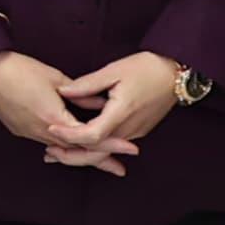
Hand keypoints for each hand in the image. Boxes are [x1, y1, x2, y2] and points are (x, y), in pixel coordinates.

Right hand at [0, 49, 115, 165]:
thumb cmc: (20, 69)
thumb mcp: (56, 78)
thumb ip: (81, 94)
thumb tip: (101, 103)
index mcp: (53, 118)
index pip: (89, 137)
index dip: (111, 144)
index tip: (130, 149)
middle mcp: (41, 131)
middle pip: (76, 152)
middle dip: (100, 160)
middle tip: (120, 169)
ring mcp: (28, 133)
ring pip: (61, 151)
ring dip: (81, 156)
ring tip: (101, 163)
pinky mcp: (19, 130)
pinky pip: (47, 144)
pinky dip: (63, 148)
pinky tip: (71, 151)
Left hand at [55, 50, 187, 160]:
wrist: (176, 74)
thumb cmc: (147, 68)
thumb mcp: (114, 70)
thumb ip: (87, 84)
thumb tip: (63, 92)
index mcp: (122, 112)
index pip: (92, 135)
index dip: (70, 135)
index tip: (51, 128)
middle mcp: (129, 128)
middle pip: (97, 152)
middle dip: (71, 156)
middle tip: (49, 154)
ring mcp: (135, 132)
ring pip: (105, 152)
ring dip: (81, 155)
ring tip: (57, 153)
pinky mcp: (138, 131)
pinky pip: (113, 145)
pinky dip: (94, 148)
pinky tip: (79, 144)